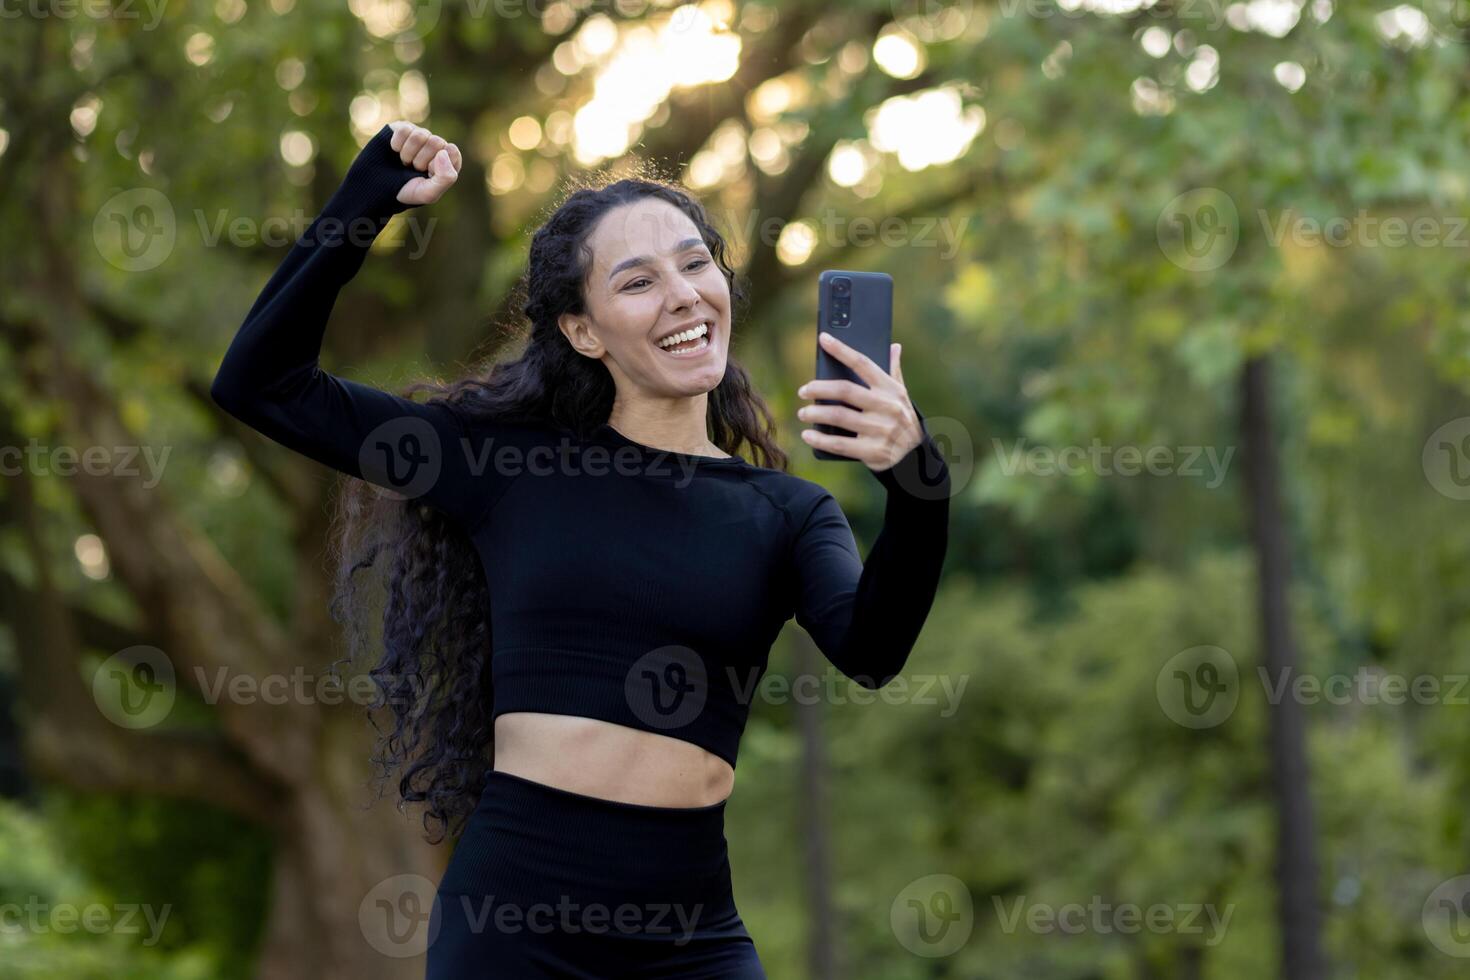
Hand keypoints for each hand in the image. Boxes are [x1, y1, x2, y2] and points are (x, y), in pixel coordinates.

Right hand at [387, 121, 460, 206]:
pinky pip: (404, 130)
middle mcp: (435, 146)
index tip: (427, 173)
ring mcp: (419, 136)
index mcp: (447, 161)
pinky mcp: (402, 129)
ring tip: (404, 162)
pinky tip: (395, 151)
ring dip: (408, 154)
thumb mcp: (429, 193)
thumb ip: (446, 177)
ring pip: (420, 135)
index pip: (452, 151)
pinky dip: (397, 144)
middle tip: (413, 169)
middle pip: (436, 141)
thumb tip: (445, 150)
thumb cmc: (406, 191)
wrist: (376, 187)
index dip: (437, 165)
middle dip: (421, 160)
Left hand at [796, 333, 923, 470]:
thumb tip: (894, 346)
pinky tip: (807, 435)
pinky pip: (839, 444)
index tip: (823, 339)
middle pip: (845, 391)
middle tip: (803, 390)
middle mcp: (886, 407)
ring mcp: (880, 430)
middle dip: (819, 389)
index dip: (842, 350)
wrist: (916, 455)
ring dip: (815, 414)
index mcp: (890, 389)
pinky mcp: (872, 451)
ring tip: (803, 413)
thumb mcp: (902, 395)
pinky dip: (820, 439)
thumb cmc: (902, 418)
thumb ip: (894, 371)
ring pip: (838, 417)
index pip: (863, 363)